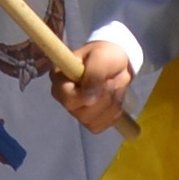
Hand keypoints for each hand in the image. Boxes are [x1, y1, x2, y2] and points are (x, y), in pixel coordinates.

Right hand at [53, 22, 144, 136]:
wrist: (118, 63)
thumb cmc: (105, 55)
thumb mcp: (101, 57)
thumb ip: (93, 75)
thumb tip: (89, 99)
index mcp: (60, 78)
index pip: (66, 96)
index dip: (85, 95)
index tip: (102, 84)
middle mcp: (64, 97)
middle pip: (82, 113)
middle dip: (104, 98)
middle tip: (110, 81)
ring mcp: (76, 111)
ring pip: (93, 121)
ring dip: (111, 104)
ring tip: (113, 87)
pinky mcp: (90, 120)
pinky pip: (102, 125)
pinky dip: (114, 112)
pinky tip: (114, 99)